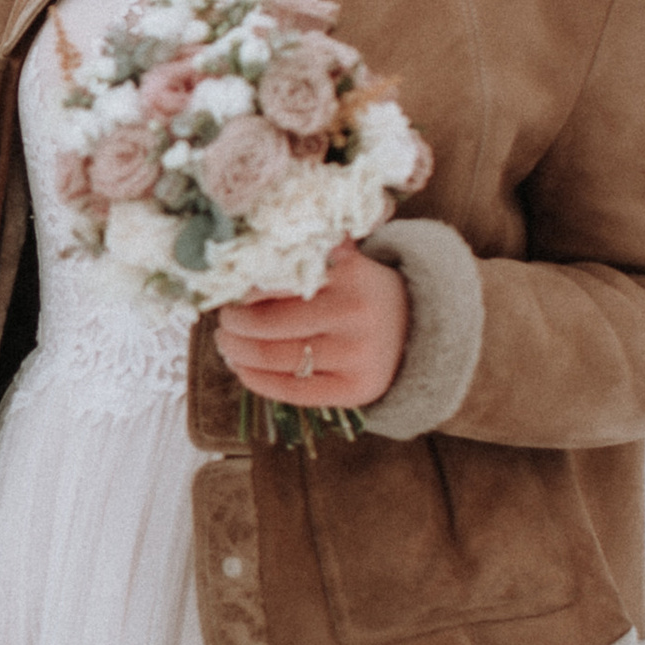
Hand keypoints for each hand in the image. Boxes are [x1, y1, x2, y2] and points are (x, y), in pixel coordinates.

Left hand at [216, 238, 407, 414]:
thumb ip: (307, 253)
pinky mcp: (356, 390)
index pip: (273, 283)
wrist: (421, 328)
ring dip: (236, 352)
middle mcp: (353, 314)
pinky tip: (242, 368)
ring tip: (227, 343)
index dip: (240, 292)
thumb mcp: (346, 261)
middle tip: (223, 320)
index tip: (227, 291)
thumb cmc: (365, 291)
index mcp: (347, 274)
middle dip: (232, 325)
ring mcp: (356, 356)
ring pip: (274, 358)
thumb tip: (245, 253)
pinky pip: (292, 391)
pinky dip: (256, 380)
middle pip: (267, 324)